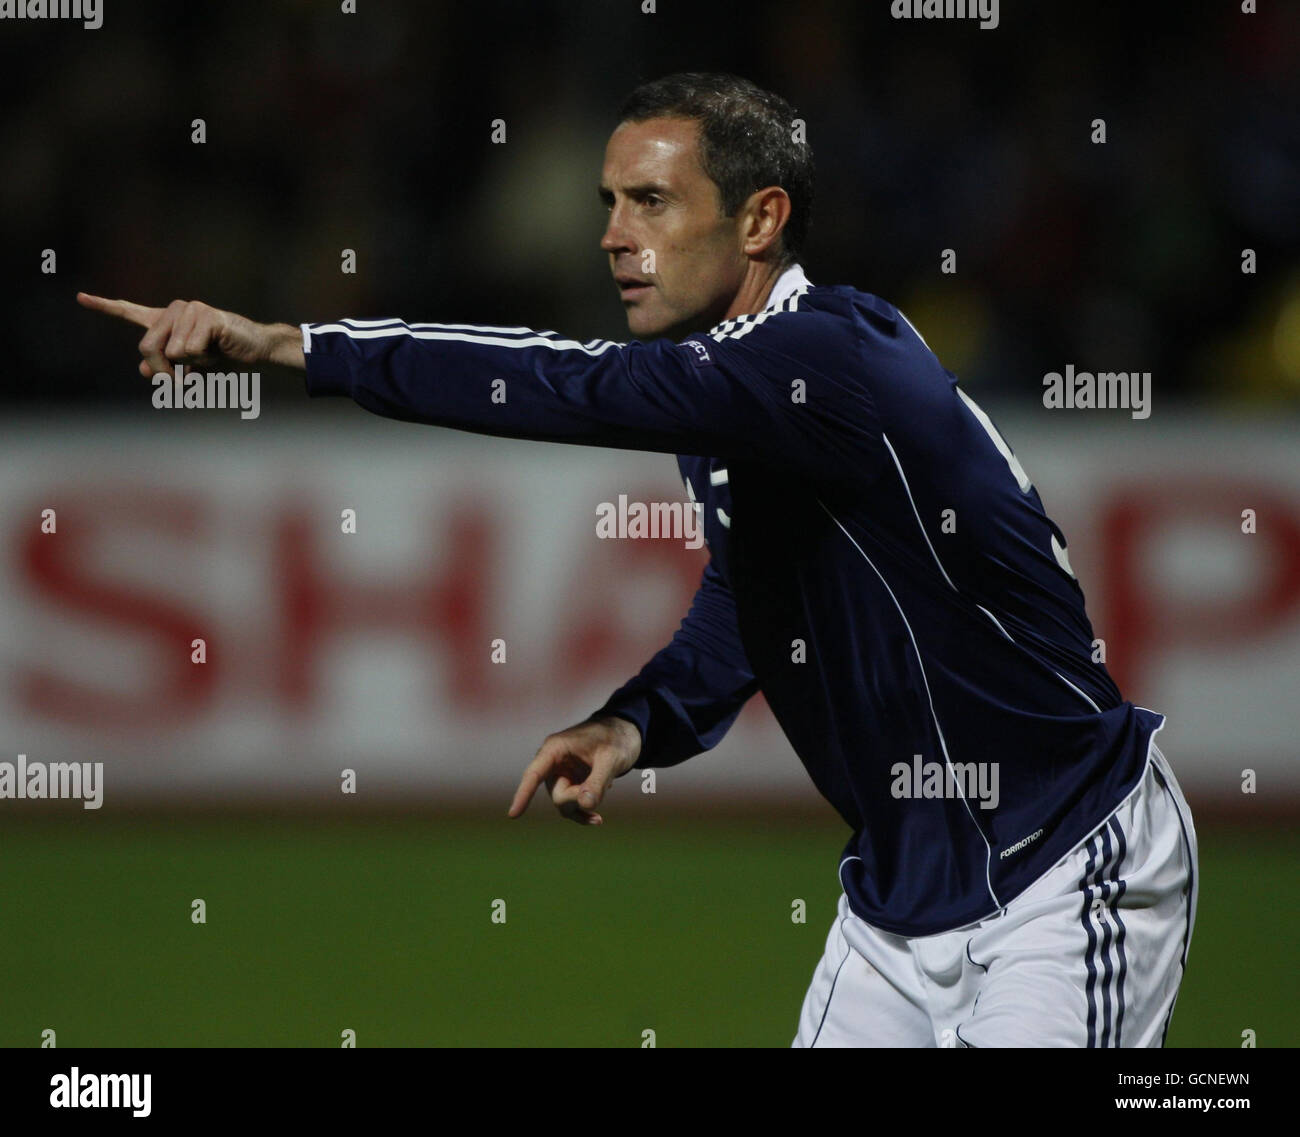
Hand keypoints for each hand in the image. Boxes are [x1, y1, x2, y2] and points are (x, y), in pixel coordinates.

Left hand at [76, 293, 303, 375]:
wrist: (255, 349)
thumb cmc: (223, 355)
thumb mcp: (189, 366)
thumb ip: (165, 366)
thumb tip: (145, 370)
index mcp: (167, 320)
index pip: (130, 311)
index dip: (104, 306)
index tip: (79, 297)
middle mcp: (174, 310)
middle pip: (147, 346)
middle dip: (163, 370)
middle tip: (180, 382)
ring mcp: (189, 310)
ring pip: (171, 351)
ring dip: (189, 365)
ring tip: (208, 357)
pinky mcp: (206, 315)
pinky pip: (190, 348)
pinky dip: (203, 359)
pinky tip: (217, 349)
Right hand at [508, 715, 642, 825]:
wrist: (626, 734)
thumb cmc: (616, 739)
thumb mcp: (611, 759)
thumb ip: (597, 782)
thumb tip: (584, 805)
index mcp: (555, 748)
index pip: (534, 774)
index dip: (523, 794)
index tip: (513, 815)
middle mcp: (552, 763)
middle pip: (557, 795)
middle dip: (579, 798)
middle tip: (605, 786)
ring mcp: (560, 775)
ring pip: (564, 804)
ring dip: (584, 805)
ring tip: (607, 787)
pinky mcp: (570, 784)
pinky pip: (570, 807)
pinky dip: (583, 813)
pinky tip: (597, 819)